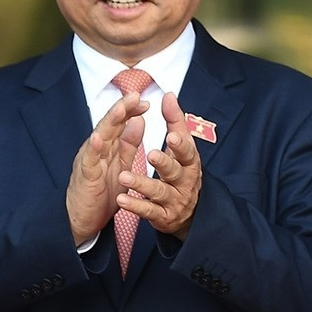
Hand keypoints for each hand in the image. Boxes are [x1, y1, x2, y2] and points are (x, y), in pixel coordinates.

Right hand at [67, 92, 149, 242]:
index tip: (146, 100)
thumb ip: (128, 144)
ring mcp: (89, 162)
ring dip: (109, 122)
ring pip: (99, 138)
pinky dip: (93, 149)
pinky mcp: (85, 177)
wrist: (82, 219)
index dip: (131, 111)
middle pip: (109, 125)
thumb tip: (139, 120)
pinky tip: (98, 138)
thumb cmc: (102, 191)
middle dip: (122, 109)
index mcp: (108, 147)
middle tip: (135, 94)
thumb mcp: (120, 164)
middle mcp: (97, 150)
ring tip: (120, 108)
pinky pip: (89, 162)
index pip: (120, 124)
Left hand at [118, 92, 202, 238]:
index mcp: (190, 163)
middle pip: (176, 172)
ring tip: (124, 176)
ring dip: (142, 184)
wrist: (189, 212)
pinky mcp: (163, 216)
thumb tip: (169, 94)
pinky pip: (149, 212)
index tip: (170, 135)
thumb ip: (175, 121)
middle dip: (164, 163)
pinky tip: (121, 200)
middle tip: (150, 153)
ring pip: (159, 192)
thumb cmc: (182, 172)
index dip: (180, 145)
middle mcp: (185, 182)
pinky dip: (135, 206)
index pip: (188, 152)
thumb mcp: (181, 148)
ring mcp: (175, 200)